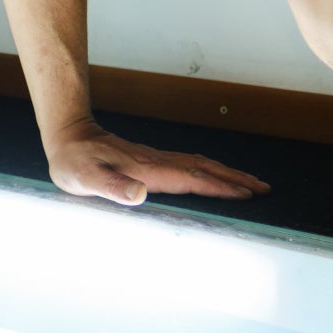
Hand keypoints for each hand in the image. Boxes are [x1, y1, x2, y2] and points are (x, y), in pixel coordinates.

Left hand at [44, 117, 269, 205]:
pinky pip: (189, 165)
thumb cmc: (74, 162)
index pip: (192, 180)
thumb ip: (112, 187)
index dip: (220, 188)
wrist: (67, 136)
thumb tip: (140, 195)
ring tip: (250, 183)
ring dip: (226, 174)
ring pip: (199, 165)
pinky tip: (213, 176)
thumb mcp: (85, 178)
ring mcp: (156, 160)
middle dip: (235, 180)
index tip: (247, 195)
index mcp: (148, 170)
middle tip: (265, 189)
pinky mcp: (151, 160)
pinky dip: (209, 171)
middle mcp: (157, 163)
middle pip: (204, 170)